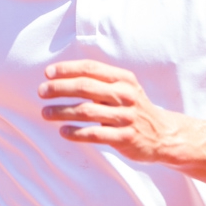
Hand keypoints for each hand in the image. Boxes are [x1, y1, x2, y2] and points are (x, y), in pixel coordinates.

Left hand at [38, 60, 191, 163]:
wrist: (163, 134)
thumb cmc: (134, 108)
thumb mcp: (125, 88)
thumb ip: (100, 82)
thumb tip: (62, 77)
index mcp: (124, 79)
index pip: (90, 68)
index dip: (67, 69)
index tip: (47, 74)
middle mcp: (126, 95)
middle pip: (85, 88)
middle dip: (59, 88)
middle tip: (42, 92)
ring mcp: (126, 117)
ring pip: (87, 111)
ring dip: (62, 111)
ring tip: (46, 113)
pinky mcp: (125, 137)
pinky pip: (95, 134)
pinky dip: (76, 133)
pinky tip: (63, 131)